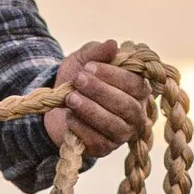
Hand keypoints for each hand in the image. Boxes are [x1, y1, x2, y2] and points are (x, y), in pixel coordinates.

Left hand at [45, 38, 147, 163]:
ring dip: (91, 110)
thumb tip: (112, 45)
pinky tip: (70, 117)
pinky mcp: (105, 148)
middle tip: (78, 80)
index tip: (89, 67)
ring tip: (71, 98)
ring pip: (115, 125)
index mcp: (137, 89)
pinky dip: (82, 128)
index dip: (113, 75)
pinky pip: (98, 141)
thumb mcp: (83, 61)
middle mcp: (136, 113)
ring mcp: (122, 133)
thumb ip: (97, 52)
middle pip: (127, 106)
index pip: (135, 84)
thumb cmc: (77, 80)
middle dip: (100, 92)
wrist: (57, 105)